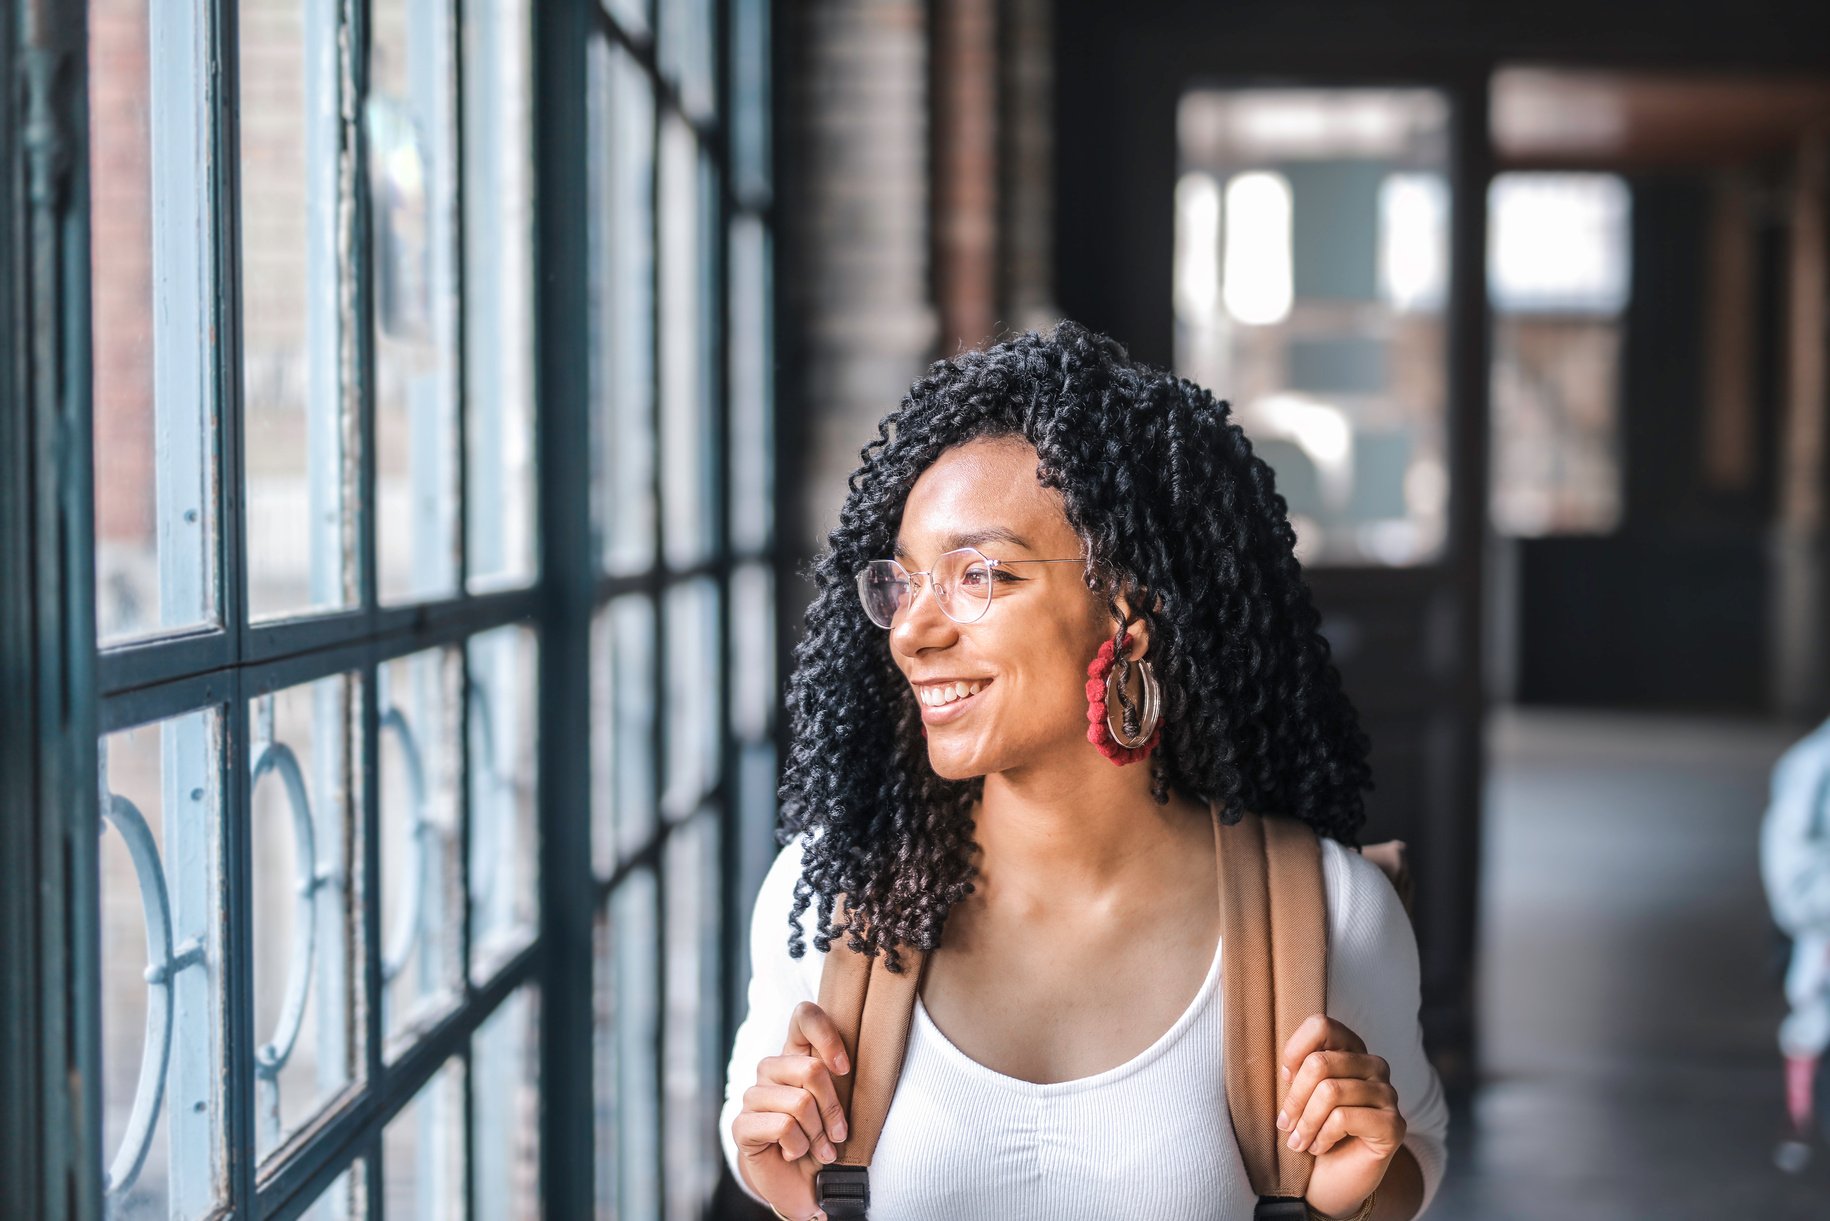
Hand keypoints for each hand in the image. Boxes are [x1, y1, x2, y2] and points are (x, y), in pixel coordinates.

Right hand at [731, 1000, 852, 1220]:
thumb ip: (839, 1077)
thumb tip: (845, 1063)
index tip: (845, 1069)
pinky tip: (794, 1153)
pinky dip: (798, 1146)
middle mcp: (771, 1069)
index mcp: (796, 1055)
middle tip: (837, 1133)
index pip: (804, 1016)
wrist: (803, 1184)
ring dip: (817, 1134)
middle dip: (832, 1108)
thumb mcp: (839, 1104)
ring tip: (818, 1148)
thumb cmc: (824, 1138)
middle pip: (811, 1069)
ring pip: (800, 1102)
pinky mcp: (742, 1125)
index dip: (828, 1035)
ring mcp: (753, 1096)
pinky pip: (782, 1126)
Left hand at [1277, 1014, 1404, 1219]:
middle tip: (1285, 1125)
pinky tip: (1319, 1148)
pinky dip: (1322, 1136)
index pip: (1322, 1024)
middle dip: (1294, 1099)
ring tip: (1298, 1141)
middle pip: (1320, 1062)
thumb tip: (1287, 1067)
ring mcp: (1388, 1094)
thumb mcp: (1297, 1095)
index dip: (1294, 1051)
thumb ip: (1296, 1071)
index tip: (1284, 1080)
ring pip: (1330, 1092)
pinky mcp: (1393, 1125)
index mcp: (1350, 1049)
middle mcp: (1374, 1065)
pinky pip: (1343, 1118)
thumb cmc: (1311, 1132)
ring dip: (1305, 1123)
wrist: (1331, 1182)